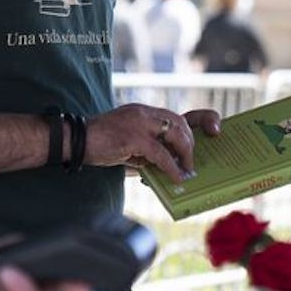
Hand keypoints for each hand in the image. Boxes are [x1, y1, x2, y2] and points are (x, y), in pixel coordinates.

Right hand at [87, 105, 222, 183]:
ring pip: (175, 134)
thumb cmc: (100, 145)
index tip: (215, 131)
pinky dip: (171, 167)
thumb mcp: (129, 146)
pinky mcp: (132, 137)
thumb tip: (169, 170)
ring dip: (185, 154)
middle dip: (192, 144)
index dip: (203, 119)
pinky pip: (160, 153)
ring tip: (186, 170)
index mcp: (144, 113)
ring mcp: (139, 122)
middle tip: (192, 163)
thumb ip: (148, 153)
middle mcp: (144, 113)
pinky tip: (176, 177)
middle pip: (181, 123)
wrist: (76, 140)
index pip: (179, 114)